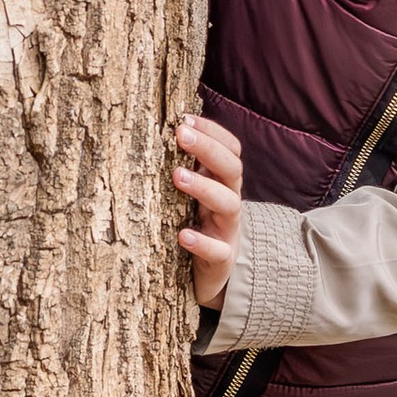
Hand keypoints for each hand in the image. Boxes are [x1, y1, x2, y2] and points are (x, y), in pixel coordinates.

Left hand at [174, 113, 244, 308]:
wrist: (215, 278)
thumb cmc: (200, 227)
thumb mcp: (197, 197)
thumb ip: (189, 169)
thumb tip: (164, 132)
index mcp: (223, 184)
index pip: (230, 150)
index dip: (213, 132)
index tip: (184, 118)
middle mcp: (229, 203)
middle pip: (231, 170)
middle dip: (208, 149)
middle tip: (181, 133)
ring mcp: (228, 232)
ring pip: (228, 205)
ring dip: (204, 187)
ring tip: (177, 176)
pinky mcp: (222, 261)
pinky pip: (217, 251)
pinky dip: (201, 242)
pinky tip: (182, 235)